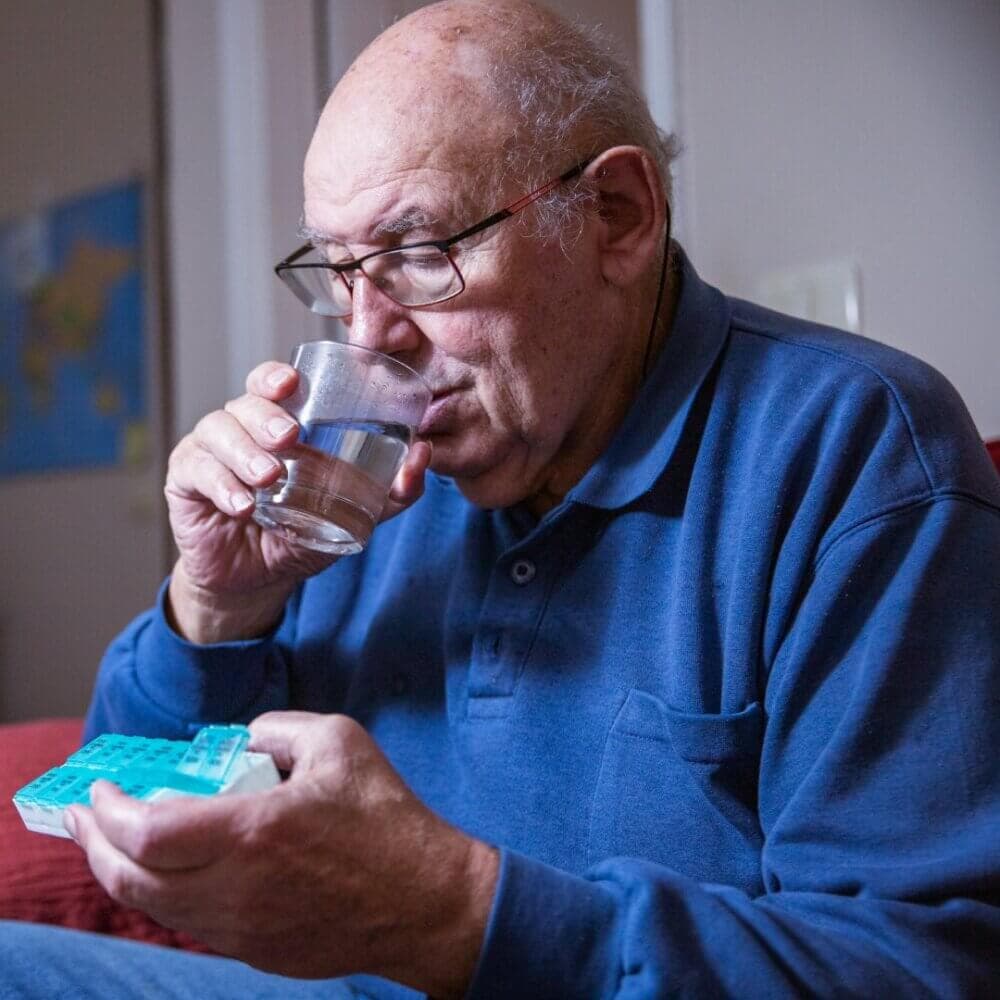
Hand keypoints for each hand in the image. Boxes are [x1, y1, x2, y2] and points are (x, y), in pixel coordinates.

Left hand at [65, 712, 497, 997]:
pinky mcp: (256, 951)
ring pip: (155, 909)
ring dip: (122, 873)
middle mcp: (235, 889)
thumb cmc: (387, 818)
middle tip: (83, 816)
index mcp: (253, 832)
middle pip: (130, 880)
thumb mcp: (339, 742)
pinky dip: (164, 895)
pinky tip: (172, 871)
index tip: (99, 789)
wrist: (426, 901)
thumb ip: (276, 730)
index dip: (108, 811)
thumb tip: (237, 743)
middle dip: (94, 845)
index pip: (145, 832)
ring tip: (114, 843)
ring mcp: (242, 929)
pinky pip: (191, 924)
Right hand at [164, 361, 431, 641]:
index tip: (291, 382)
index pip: (272, 384)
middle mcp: (241, 430)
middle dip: (265, 415)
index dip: (276, 376)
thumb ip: (391, 491)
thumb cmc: (301, 533)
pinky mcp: (185, 482)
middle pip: (244, 403)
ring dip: (244, 452)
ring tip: (269, 476)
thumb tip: (424, 454)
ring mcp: (210, 453)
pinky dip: (221, 485)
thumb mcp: (353, 515)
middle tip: (288, 436)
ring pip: (218, 431)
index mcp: (278, 424)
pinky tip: (242, 504)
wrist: (258, 580)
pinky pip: (197, 472)